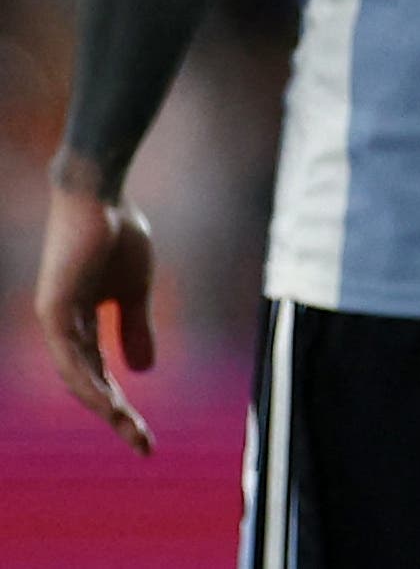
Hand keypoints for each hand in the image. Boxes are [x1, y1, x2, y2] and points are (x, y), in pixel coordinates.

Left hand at [33, 177, 157, 454]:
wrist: (101, 195)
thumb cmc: (118, 233)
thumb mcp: (134, 290)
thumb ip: (134, 327)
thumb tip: (143, 372)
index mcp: (81, 325)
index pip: (101, 375)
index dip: (122, 405)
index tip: (145, 435)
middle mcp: (62, 329)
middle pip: (88, 384)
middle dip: (116, 417)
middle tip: (143, 446)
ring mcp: (54, 321)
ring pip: (77, 377)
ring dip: (103, 405)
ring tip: (129, 428)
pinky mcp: (52, 310)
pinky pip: (70, 357)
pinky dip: (89, 381)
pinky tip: (109, 401)